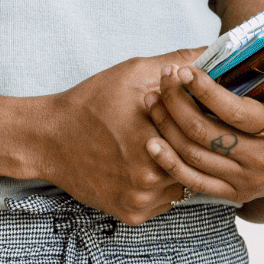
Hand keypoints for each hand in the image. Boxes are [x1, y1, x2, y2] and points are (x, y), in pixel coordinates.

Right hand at [32, 49, 204, 224]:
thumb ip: (178, 61)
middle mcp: (151, 175)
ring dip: (179, 165)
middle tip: (179, 129)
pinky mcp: (132, 214)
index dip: (201, 119)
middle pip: (194, 161)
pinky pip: (164, 202)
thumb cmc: (91, 102)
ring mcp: (142, 199)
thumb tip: (214, 50)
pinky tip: (147, 165)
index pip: (202, 133)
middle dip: (191, 144)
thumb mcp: (133, 73)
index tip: (196, 111)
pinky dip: (161, 186)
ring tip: (161, 145)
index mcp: (157, 139)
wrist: (49, 139)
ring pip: (182, 182)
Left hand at [141, 40, 263, 204]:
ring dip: (167, 128)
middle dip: (178, 105)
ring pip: (195, 157)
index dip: (208, 94)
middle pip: (207, 135)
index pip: (239, 114)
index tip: (185, 70)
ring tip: (150, 99)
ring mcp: (244, 180)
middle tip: (162, 78)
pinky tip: (152, 141)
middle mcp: (261, 160)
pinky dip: (169, 164)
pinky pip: (193, 183)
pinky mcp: (231, 192)